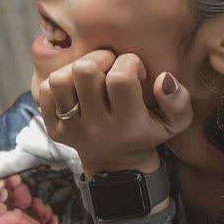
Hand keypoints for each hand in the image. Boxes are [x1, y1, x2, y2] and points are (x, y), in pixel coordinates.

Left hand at [35, 49, 192, 175]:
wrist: (115, 164)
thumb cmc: (145, 133)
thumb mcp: (174, 123)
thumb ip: (178, 100)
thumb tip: (163, 78)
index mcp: (127, 124)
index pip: (120, 78)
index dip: (129, 62)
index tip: (134, 70)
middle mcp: (96, 127)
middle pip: (85, 71)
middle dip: (100, 58)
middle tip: (109, 66)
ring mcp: (71, 128)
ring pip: (60, 79)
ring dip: (76, 69)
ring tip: (90, 75)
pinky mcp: (53, 128)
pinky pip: (44, 91)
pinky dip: (59, 82)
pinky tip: (76, 87)